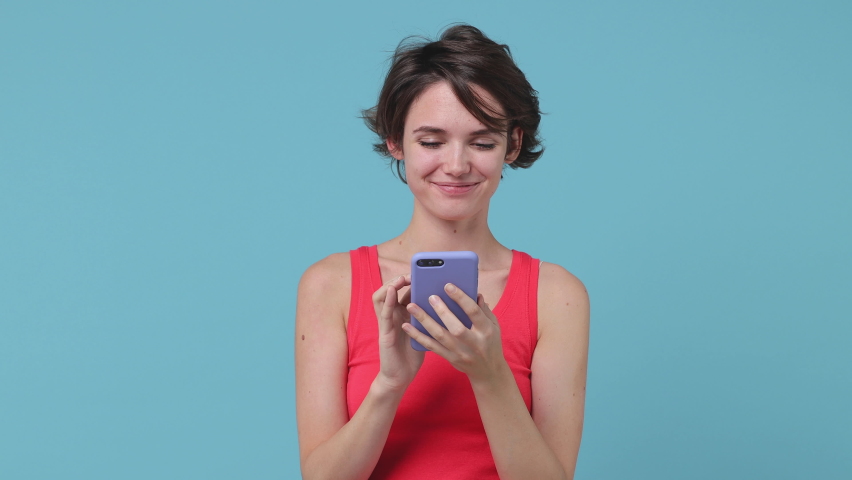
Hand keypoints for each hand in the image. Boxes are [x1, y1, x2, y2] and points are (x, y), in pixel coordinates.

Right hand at [371, 275, 424, 392]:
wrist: (401, 376)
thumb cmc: (414, 354)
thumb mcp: (424, 331)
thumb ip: (431, 315)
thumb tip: (451, 301)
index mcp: (402, 313)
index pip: (404, 290)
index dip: (411, 279)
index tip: (423, 271)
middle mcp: (392, 314)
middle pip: (391, 289)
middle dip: (401, 278)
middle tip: (413, 272)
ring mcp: (386, 322)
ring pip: (381, 296)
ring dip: (390, 285)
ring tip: (402, 278)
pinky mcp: (384, 332)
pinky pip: (383, 312)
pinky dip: (386, 299)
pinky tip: (392, 290)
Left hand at [404, 283, 507, 384]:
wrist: (487, 371)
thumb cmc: (490, 342)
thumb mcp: (494, 325)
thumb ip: (484, 310)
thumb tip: (475, 293)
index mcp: (486, 331)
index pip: (474, 312)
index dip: (461, 299)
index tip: (448, 286)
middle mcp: (473, 343)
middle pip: (456, 327)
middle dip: (442, 311)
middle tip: (430, 297)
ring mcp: (460, 352)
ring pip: (440, 336)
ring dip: (424, 321)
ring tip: (412, 307)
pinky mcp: (449, 358)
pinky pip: (431, 347)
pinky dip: (418, 336)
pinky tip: (407, 326)